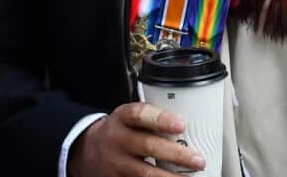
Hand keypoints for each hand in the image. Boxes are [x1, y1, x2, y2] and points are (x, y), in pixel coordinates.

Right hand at [69, 103, 204, 175]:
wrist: (88, 152)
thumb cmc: (120, 132)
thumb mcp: (127, 119)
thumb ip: (151, 120)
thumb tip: (189, 128)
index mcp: (121, 118)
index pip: (138, 115)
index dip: (160, 119)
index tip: (180, 124)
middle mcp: (117, 140)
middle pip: (147, 146)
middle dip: (176, 154)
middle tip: (198, 160)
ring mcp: (116, 163)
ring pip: (145, 172)